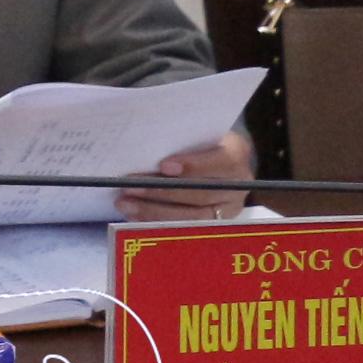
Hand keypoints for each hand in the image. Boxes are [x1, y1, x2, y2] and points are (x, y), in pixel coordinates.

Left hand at [120, 129, 254, 220]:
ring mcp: (229, 208)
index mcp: (236, 155)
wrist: (217, 157)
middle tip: (128, 187)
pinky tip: (134, 216)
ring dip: (154, 211)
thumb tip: (140, 151)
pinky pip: (186, 227)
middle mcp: (237, 185)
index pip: (220, 162)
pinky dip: (158, 221)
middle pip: (200, 194)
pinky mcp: (215, 224)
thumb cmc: (198, 142)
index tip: (163, 166)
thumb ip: (178, 142)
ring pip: (193, 216)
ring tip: (125, 204)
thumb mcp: (194, 135)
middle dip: (161, 192)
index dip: (192, 166)